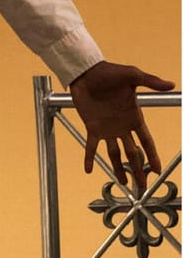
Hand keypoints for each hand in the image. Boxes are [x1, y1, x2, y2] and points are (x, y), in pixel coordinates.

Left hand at [68, 61, 174, 189]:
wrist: (86, 71)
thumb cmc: (109, 72)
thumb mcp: (132, 76)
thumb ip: (150, 81)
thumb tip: (171, 84)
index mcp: (134, 117)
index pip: (146, 142)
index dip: (153, 156)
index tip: (158, 171)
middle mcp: (122, 126)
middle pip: (132, 153)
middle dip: (138, 170)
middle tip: (143, 186)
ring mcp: (107, 128)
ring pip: (114, 154)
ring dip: (118, 168)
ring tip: (123, 183)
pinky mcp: (91, 126)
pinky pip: (90, 146)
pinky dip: (89, 158)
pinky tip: (88, 170)